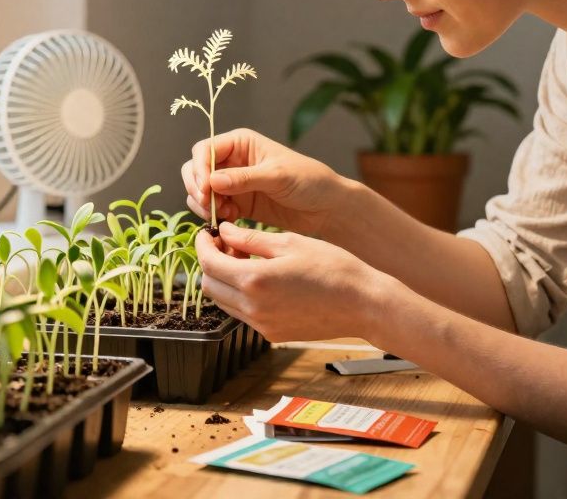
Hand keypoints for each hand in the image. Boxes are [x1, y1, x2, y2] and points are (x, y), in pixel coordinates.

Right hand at [181, 128, 342, 236]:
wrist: (326, 207)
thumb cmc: (308, 181)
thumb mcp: (277, 176)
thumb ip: (245, 178)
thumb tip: (212, 181)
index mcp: (241, 143)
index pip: (204, 150)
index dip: (199, 169)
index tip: (206, 190)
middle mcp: (232, 160)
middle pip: (195, 170)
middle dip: (197, 188)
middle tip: (209, 206)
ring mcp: (232, 183)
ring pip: (200, 191)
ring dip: (205, 205)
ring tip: (226, 214)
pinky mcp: (237, 204)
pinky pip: (213, 209)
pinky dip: (215, 216)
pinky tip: (233, 220)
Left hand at [194, 221, 394, 342]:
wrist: (363, 305)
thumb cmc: (333, 268)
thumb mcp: (290, 242)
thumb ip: (250, 239)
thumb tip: (224, 233)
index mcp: (254, 280)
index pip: (209, 263)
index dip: (203, 245)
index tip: (208, 233)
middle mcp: (253, 308)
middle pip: (210, 285)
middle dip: (211, 262)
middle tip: (228, 244)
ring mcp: (262, 325)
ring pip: (224, 302)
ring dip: (225, 280)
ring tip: (247, 260)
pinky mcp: (272, 334)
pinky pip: (243, 313)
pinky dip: (242, 295)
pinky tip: (262, 279)